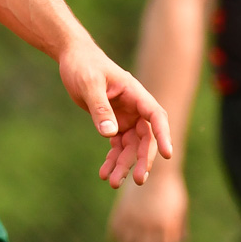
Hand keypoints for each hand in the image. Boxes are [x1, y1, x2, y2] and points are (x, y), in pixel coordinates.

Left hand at [55, 40, 174, 187]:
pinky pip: (117, 146)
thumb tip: (110, 135)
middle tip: (138, 180)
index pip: (155, 116)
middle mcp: (134, 108)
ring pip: (131, 146)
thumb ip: (100, 108)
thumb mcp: (89, 84)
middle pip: (145, 137)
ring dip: (124, 164)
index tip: (167, 154)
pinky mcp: (113, 123)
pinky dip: (112, 160)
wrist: (72, 59)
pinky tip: (104, 173)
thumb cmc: (82, 65)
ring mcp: (125, 117)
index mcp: (135, 93)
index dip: (163, 135)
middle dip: (142, 159)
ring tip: (112, 182)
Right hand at [109, 169, 187, 241]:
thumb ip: (179, 228)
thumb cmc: (170, 190)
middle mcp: (149, 225)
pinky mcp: (121, 211)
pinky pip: (115, 234)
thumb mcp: (179, 209)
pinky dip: (116, 239)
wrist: (154, 168)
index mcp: (166, 227)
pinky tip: (120, 239)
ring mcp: (134, 218)